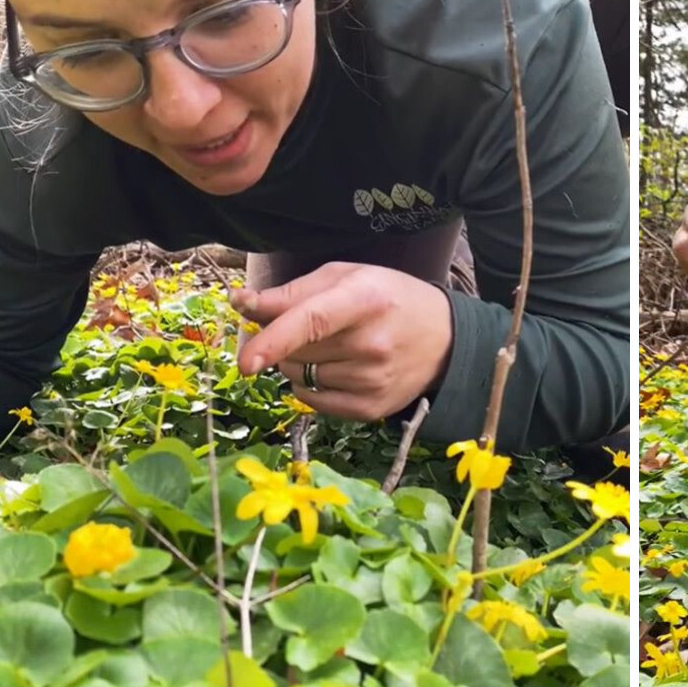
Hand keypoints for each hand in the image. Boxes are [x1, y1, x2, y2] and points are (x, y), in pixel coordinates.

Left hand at [231, 262, 453, 420]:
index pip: (311, 322)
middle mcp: (371, 344)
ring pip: (299, 378)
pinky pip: (313, 401)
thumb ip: (292, 292)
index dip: (273, 341)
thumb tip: (240, 303)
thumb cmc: (390, 298)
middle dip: (286, 342)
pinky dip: (312, 387)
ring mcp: (372, 381)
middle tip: (317, 329)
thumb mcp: (347, 278)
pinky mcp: (370, 408)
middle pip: (295, 352)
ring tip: (336, 348)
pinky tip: (340, 370)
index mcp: (365, 300)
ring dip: (301, 364)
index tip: (246, 362)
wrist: (447, 340)